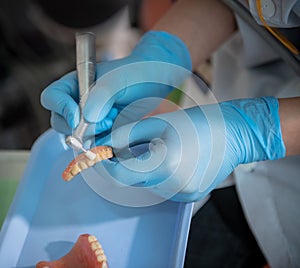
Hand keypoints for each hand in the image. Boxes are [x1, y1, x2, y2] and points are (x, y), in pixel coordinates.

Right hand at [41, 31, 191, 135]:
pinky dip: (105, 141)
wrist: (155, 81)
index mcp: (75, 84)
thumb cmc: (136, 73)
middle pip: (60, 122)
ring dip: (95, 135)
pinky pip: (95, 143)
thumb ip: (102, 95)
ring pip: (78, 136)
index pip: (52, 98)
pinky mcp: (103, 130)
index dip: (61, 109)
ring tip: (116, 119)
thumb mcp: (119, 79)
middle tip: (107, 120)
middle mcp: (78, 102)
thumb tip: (87, 118)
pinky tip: (119, 128)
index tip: (78, 117)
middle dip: (81, 127)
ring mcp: (90, 118)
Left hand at [97, 97, 285, 201]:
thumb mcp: (158, 123)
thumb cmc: (197, 123)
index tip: (101, 154)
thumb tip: (107, 144)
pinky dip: (159, 175)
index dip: (106, 164)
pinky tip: (172, 159)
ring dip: (143, 169)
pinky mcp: (189, 197)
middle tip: (130, 146)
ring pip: (147, 184)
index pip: (120, 175)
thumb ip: (127, 135)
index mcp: (164, 165)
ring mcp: (182, 195)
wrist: (233, 134)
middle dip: (126, 164)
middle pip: (133, 180)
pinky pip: (162, 188)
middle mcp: (172, 187)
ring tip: (159, 149)